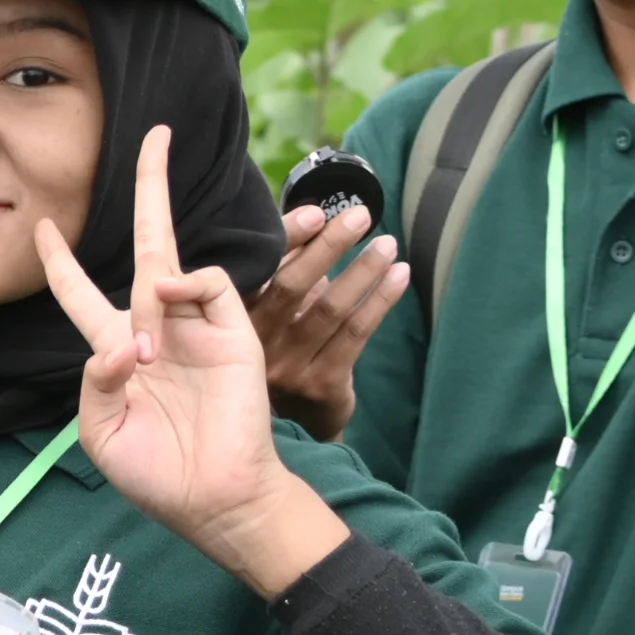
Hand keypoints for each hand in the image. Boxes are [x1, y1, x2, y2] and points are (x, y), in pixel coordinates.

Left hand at [37, 126, 347, 597]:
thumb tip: (125, 343)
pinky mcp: (233, 333)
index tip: (41, 226)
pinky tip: (170, 320)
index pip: (81, 293)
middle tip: (154, 135)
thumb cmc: (156, 474)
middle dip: (149, 188)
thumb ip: (95, 380)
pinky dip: (186, 286)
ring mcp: (196, 327)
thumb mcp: (101, 432)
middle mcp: (156, 327)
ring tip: (148, 359)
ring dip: (155, 282)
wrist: (213, 501)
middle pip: (147, 243)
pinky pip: (210, 282)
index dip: (60, 262)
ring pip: (177, 257)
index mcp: (117, 351)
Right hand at [250, 202, 405, 437]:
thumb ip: (285, 271)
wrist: (296, 423)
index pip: (261, 269)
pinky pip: (356, 334)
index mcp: (234, 317)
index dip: (288, 238)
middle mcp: (253, 344)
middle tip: (360, 216)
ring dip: (363, 272)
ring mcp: (288, 367)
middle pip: (292, 286)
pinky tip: (399, 277)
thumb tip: (316, 218)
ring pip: (330, 309)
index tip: (317, 212)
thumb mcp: (274, 311)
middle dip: (330, 247)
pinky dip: (380, 300)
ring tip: (387, 245)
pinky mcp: (321, 384)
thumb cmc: (284, 349)